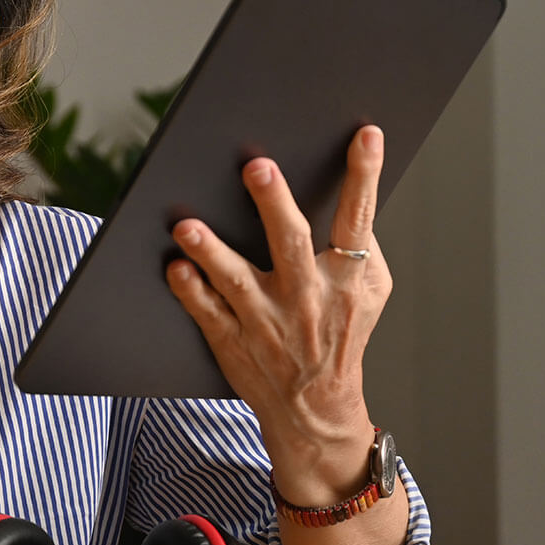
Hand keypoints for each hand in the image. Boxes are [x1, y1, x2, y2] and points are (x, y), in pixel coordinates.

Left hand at [164, 125, 391, 505]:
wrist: (317, 409)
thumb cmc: (342, 334)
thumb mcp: (370, 293)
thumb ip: (362, 246)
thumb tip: (348, 184)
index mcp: (347, 279)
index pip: (358, 220)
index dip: (364, 177)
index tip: (365, 134)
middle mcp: (308, 297)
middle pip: (291, 243)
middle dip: (274, 205)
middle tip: (257, 166)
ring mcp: (267, 321)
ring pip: (236, 280)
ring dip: (211, 252)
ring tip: (187, 225)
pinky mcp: (233, 342)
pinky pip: (207, 312)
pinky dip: (190, 291)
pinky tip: (175, 267)